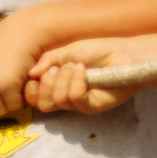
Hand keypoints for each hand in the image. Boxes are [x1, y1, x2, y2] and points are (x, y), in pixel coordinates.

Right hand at [26, 38, 141, 114]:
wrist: (125, 53)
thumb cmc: (100, 51)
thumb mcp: (68, 52)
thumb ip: (48, 61)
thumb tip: (31, 74)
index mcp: (59, 86)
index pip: (36, 99)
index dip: (31, 91)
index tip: (36, 78)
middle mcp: (67, 98)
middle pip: (43, 105)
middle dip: (46, 84)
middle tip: (57, 69)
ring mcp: (80, 104)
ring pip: (58, 101)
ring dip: (63, 79)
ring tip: (77, 66)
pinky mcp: (92, 106)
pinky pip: (75, 99)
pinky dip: (76, 82)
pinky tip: (84, 71)